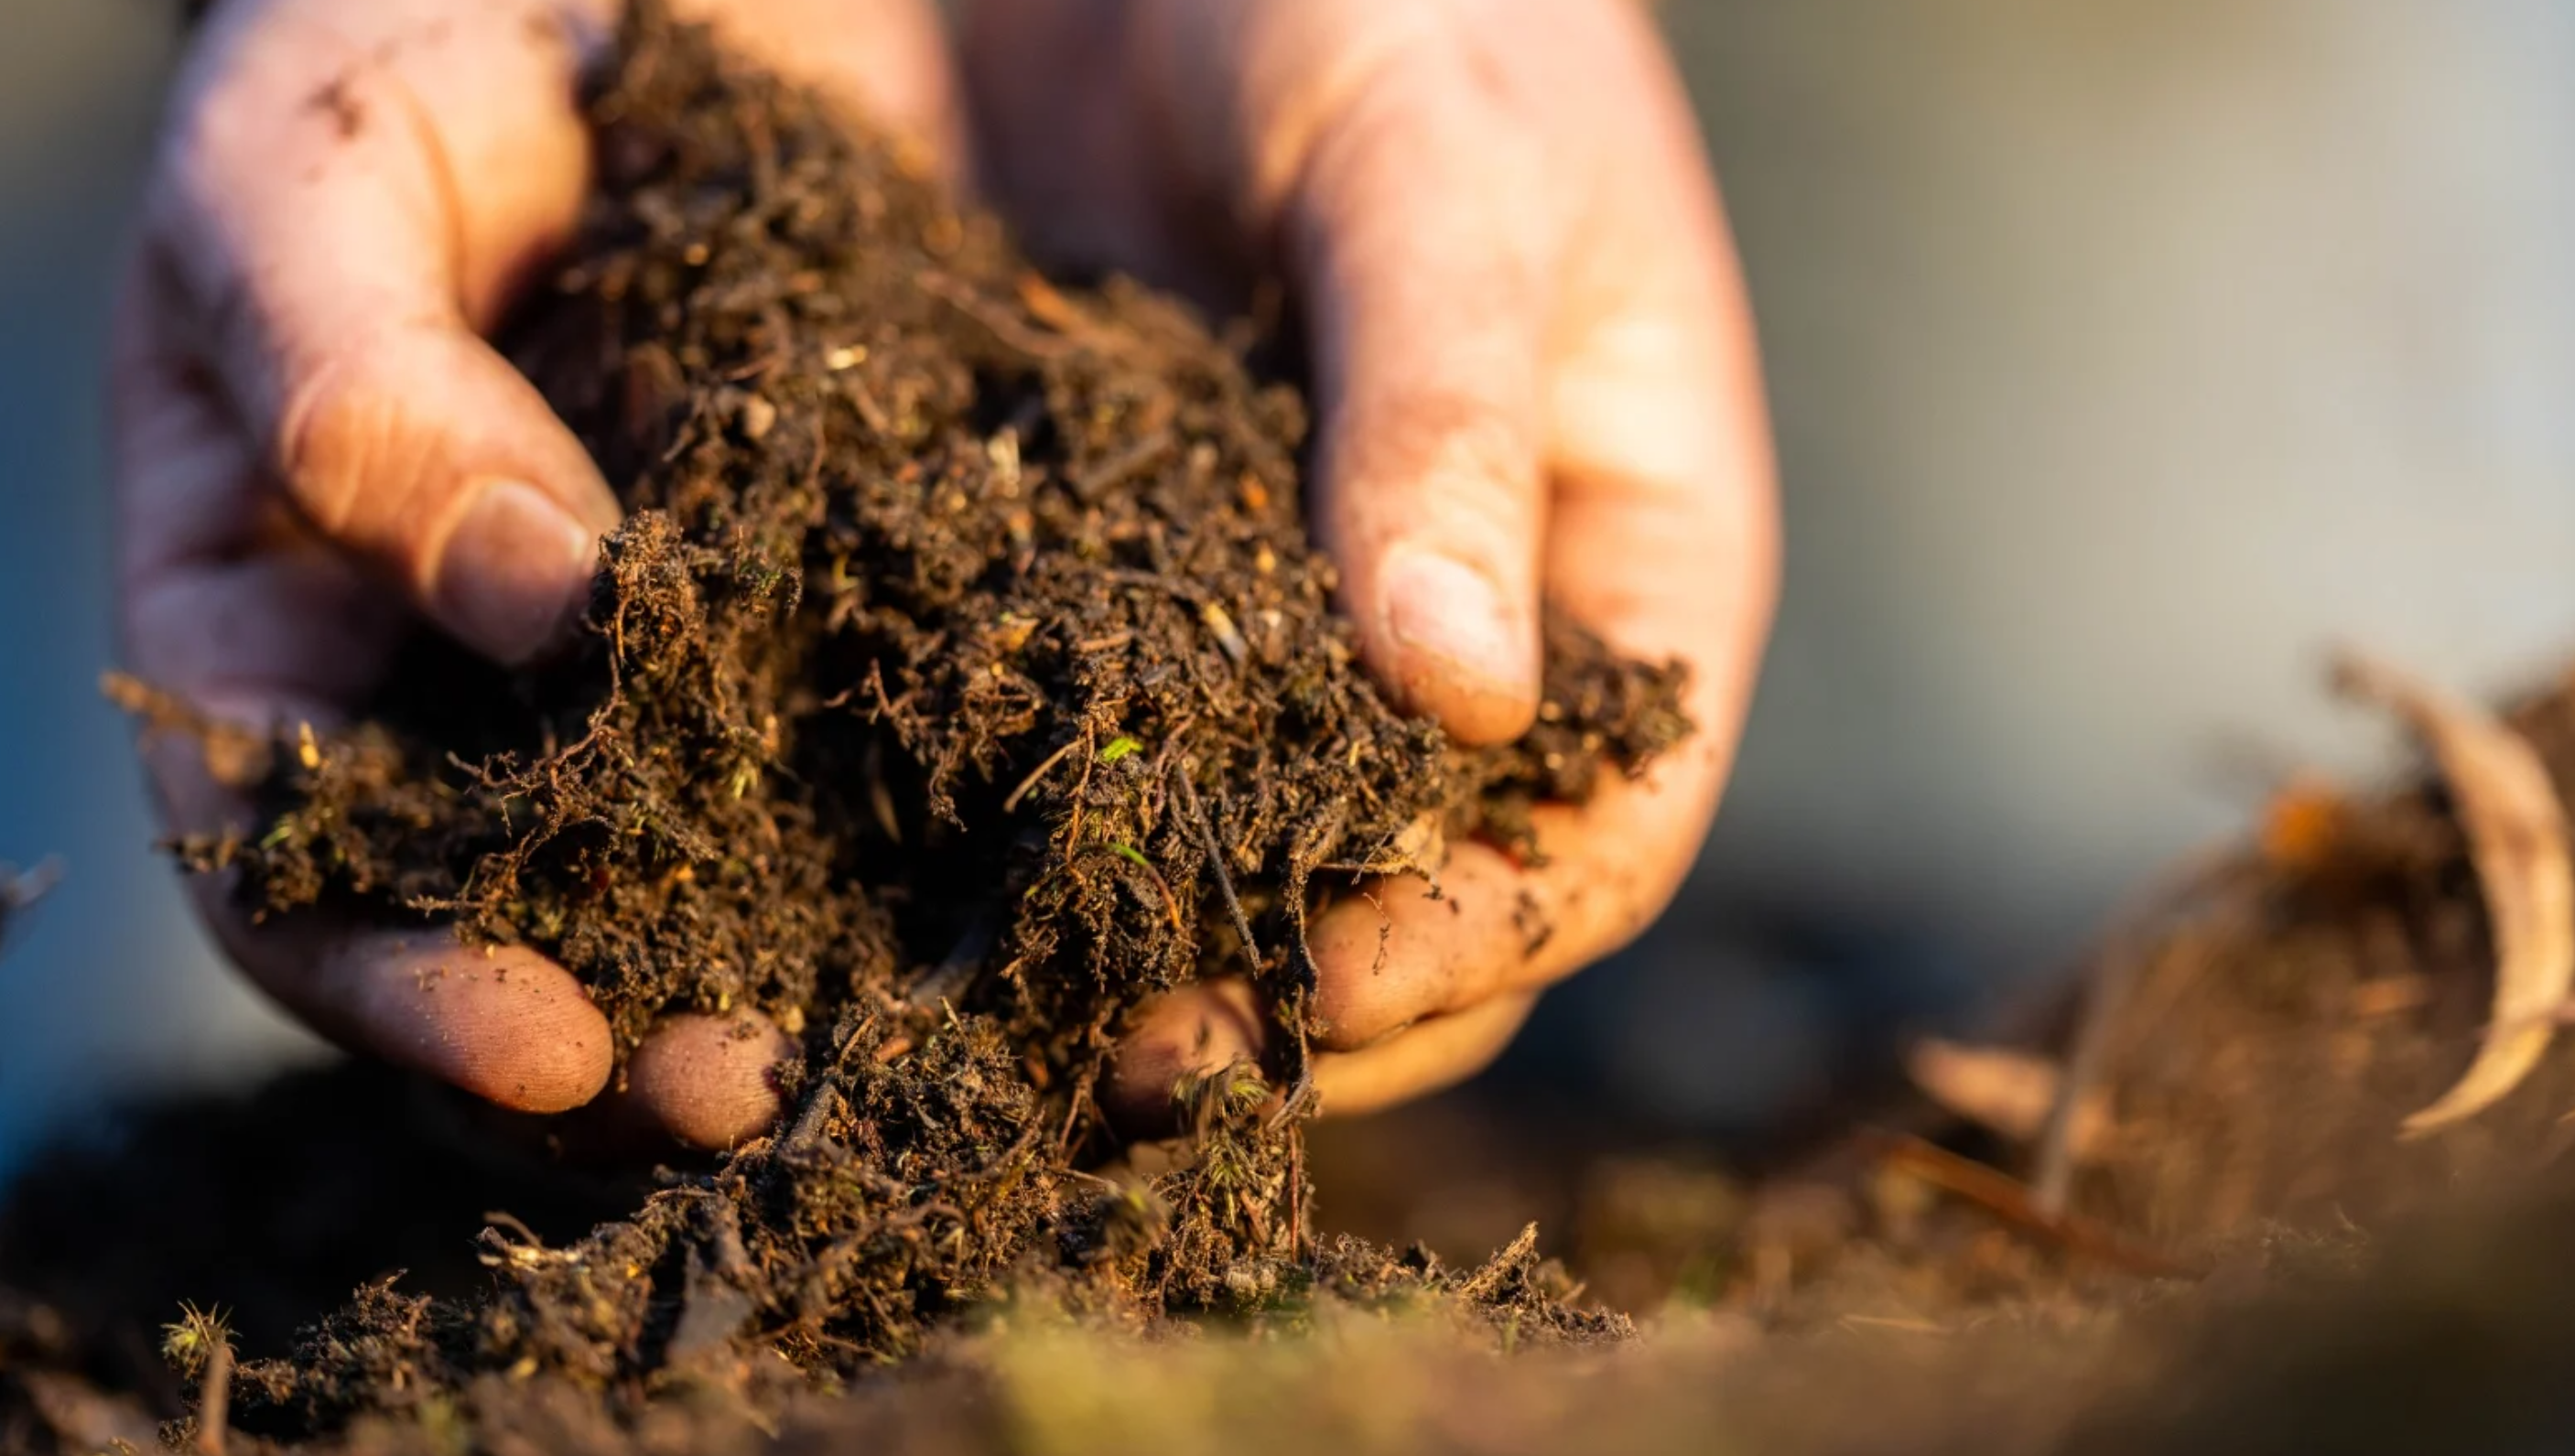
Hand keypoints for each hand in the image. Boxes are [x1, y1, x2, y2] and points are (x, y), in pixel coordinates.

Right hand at [115, 0, 959, 1148]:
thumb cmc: (442, 12)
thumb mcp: (335, 139)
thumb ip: (350, 355)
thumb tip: (522, 589)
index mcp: (317, 604)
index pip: (310, 861)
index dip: (402, 982)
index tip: (554, 1043)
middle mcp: (514, 666)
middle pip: (556, 920)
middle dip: (657, 1026)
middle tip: (777, 1087)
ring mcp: (722, 639)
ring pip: (774, 872)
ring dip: (864, 978)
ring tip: (962, 1044)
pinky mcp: (917, 589)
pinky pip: (962, 750)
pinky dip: (1027, 840)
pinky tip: (1117, 898)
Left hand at [956, 0, 1777, 1121]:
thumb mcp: (1440, 156)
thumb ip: (1446, 402)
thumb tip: (1466, 698)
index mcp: (1619, 557)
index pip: (1598, 832)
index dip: (1472, 935)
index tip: (1308, 988)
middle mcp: (1454, 632)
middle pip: (1414, 896)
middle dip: (1285, 997)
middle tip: (1113, 1056)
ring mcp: (1272, 620)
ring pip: (1234, 857)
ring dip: (1125, 959)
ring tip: (980, 1019)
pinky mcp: (1100, 578)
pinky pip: (1066, 744)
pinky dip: (984, 829)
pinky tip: (867, 873)